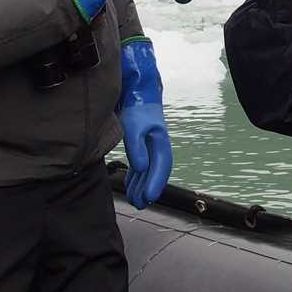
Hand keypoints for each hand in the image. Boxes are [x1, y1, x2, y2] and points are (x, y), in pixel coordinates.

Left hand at [116, 38, 171, 208]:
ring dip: (142, 184)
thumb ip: (137, 147)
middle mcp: (157, 144)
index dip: (155, 183)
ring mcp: (150, 144)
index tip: (148, 198)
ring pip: (148, 169)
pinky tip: (131, 184)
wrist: (135, 87)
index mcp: (160, 141)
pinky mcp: (141, 142)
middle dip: (148, 188)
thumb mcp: (134, 125)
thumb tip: (141, 168)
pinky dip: (136, 175)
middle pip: (155, 170)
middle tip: (139, 204)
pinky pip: (141, 163)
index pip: (161, 166)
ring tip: (134, 200)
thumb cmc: (135, 105)